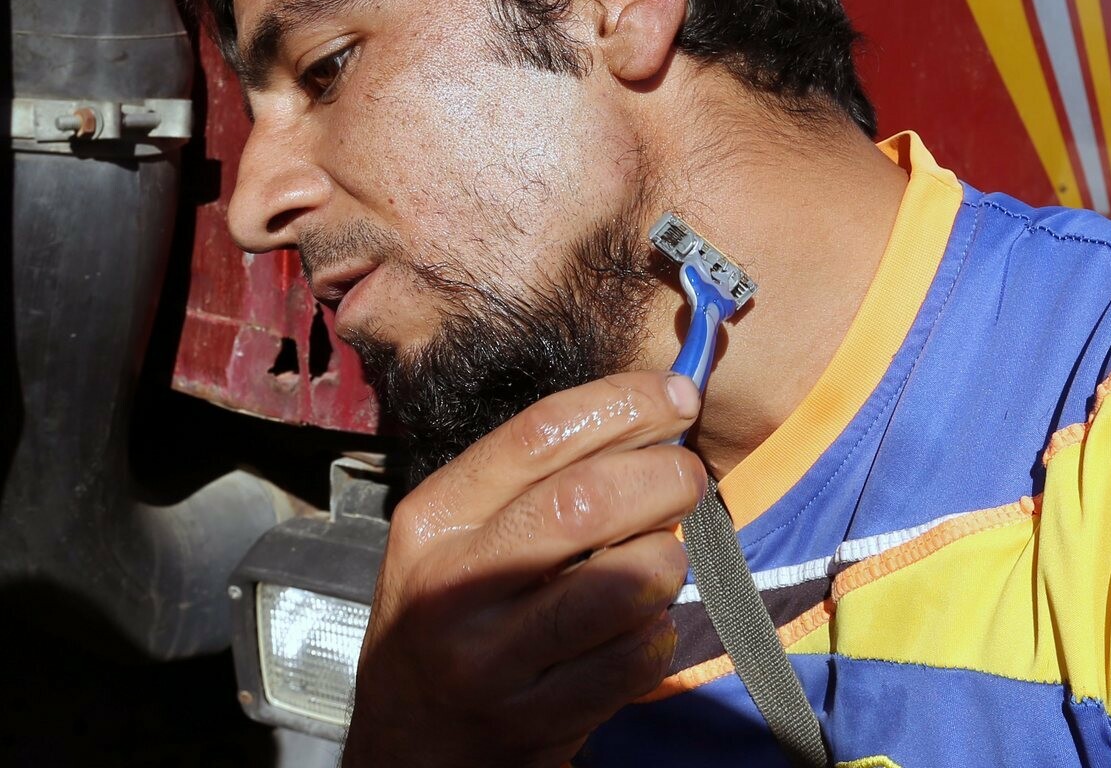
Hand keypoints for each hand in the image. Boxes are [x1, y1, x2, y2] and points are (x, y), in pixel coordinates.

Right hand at [341, 370, 705, 767]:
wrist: (407, 742)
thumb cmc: (452, 610)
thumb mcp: (459, 534)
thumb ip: (537, 479)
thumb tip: (653, 414)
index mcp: (436, 516)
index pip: (541, 433)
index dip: (625, 403)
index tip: (679, 394)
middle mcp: (453, 582)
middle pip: (587, 500)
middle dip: (664, 477)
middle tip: (687, 479)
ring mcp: (491, 659)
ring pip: (622, 581)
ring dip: (667, 558)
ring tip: (661, 556)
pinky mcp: (534, 722)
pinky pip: (634, 658)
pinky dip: (658, 630)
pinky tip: (640, 623)